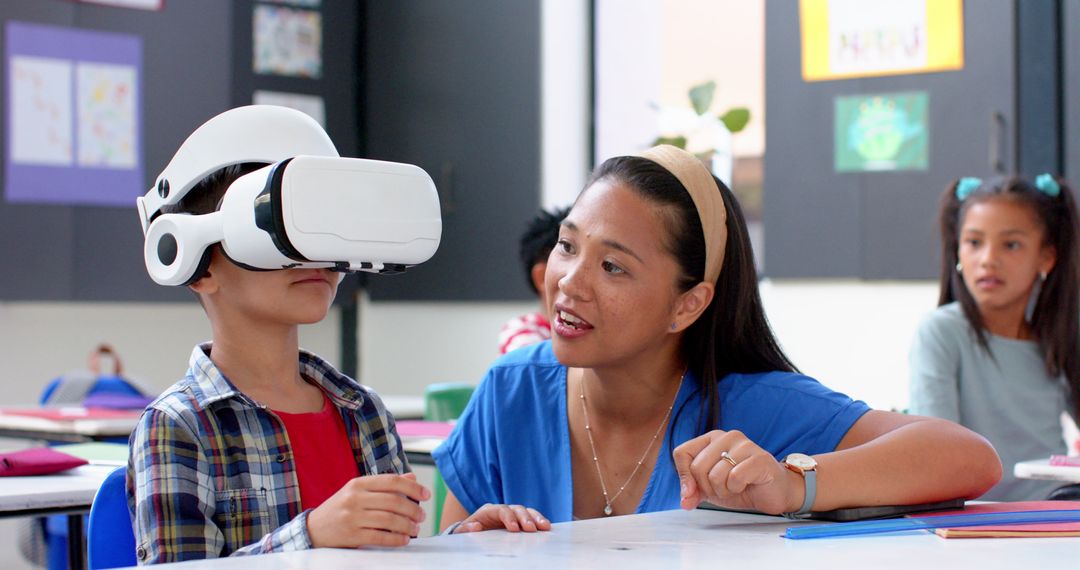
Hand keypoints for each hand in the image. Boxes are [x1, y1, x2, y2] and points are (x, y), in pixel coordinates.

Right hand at [307, 472, 429, 547]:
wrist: (313, 529)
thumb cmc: (341, 508)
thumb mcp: (359, 491)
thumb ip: (385, 485)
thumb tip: (412, 478)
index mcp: (358, 483)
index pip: (391, 481)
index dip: (412, 488)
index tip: (426, 495)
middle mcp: (355, 498)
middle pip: (393, 501)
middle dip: (413, 509)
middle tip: (422, 516)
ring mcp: (352, 517)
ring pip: (388, 519)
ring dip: (407, 525)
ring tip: (416, 528)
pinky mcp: (351, 535)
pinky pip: (379, 536)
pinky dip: (395, 539)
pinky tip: (404, 540)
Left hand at [450, 503, 550, 533]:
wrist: (473, 533)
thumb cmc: (469, 532)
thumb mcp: (463, 532)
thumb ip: (466, 528)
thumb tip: (475, 526)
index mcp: (489, 511)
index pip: (501, 510)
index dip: (509, 517)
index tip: (514, 528)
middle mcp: (503, 510)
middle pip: (517, 509)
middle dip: (525, 518)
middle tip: (532, 529)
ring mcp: (512, 515)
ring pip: (526, 512)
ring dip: (536, 518)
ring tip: (545, 526)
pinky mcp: (519, 521)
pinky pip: (531, 518)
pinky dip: (539, 521)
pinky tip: (546, 527)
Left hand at [673, 430, 802, 514]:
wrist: (773, 492)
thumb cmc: (741, 485)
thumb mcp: (710, 489)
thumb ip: (694, 492)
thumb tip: (685, 500)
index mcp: (711, 439)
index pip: (682, 452)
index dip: (684, 477)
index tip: (692, 493)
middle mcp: (726, 436)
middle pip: (697, 467)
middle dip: (707, 488)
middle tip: (722, 490)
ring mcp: (744, 445)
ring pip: (715, 474)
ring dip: (723, 491)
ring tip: (735, 487)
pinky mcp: (759, 458)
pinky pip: (734, 478)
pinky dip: (736, 489)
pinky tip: (745, 486)